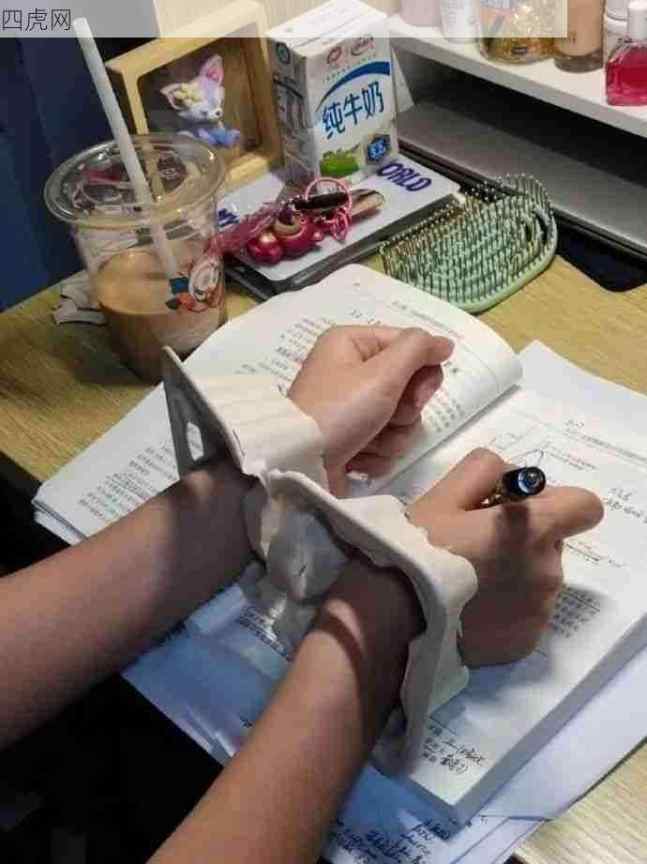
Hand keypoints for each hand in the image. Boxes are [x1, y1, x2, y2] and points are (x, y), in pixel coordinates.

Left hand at [288, 326, 453, 493]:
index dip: (422, 372)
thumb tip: (444, 343)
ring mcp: (351, 408)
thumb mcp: (382, 373)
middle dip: (405, 409)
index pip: (410, 347)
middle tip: (388, 417)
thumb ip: (417, 350)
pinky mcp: (351, 439)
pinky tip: (357, 457)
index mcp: (352, 343)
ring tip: (367, 442)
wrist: (301, 464)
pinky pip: (385, 442)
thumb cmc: (340, 411)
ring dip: (392, 435)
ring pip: (401, 419)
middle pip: (409, 385)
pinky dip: (377, 453)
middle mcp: (350, 370)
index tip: (417, 393)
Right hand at [407, 448, 603, 665]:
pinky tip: (467, 608)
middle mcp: (548, 571)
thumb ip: (484, 469)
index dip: (555, 502)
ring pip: (537, 580)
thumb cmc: (419, 549)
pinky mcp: (525, 643)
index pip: (584, 506)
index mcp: (534, 530)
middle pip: (552, 543)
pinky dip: (504, 609)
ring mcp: (539, 612)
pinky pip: (524, 615)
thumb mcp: (443, 492)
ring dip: (512, 574)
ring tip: (465, 581)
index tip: (518, 509)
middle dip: (523, 538)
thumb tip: (508, 476)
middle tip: (474, 544)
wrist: (393, 618)